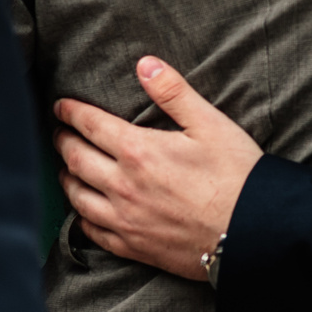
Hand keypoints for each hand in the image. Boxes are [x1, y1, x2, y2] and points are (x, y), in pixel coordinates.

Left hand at [54, 57, 263, 280]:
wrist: (252, 233)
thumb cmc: (237, 176)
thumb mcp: (210, 125)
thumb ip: (174, 93)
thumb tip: (145, 65)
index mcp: (139, 151)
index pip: (90, 125)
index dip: (71, 113)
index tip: (61, 107)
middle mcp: (123, 186)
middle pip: (75, 159)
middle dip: (63, 141)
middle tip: (59, 133)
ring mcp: (125, 219)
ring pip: (77, 196)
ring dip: (66, 178)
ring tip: (66, 167)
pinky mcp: (133, 246)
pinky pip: (92, 231)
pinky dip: (81, 216)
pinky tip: (84, 210)